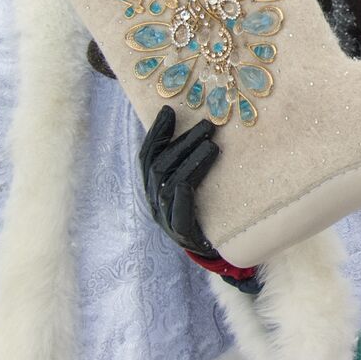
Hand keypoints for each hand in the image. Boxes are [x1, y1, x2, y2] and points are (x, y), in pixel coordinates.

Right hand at [139, 105, 219, 257]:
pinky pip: (179, 208)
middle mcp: (153, 201)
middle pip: (160, 166)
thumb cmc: (200, 209)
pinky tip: (197, 174)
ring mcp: (164, 217)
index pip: (147, 155)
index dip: (156, 133)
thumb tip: (198, 124)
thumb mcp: (192, 182)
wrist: (208, 249)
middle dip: (183, 142)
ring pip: (169, 184)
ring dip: (190, 161)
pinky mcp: (181, 231)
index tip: (169, 110)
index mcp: (152, 187)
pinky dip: (185, 189)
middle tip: (208, 125)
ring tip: (213, 146)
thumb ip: (188, 159)